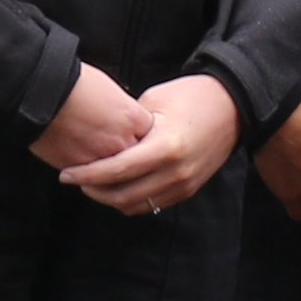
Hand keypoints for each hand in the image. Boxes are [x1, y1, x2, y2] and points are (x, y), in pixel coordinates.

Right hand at [29, 62, 151, 173]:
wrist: (45, 93)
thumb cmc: (76, 84)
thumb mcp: (113, 92)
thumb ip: (124, 112)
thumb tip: (124, 123)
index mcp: (133, 119)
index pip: (149, 136)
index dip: (141, 136)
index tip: (135, 136)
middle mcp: (121, 141)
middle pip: (136, 159)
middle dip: (130, 158)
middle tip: (124, 156)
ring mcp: (101, 158)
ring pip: (115, 176)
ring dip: (111, 174)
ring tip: (106, 171)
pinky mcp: (80, 169)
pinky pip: (92, 180)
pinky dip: (90, 177)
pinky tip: (87, 172)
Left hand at [59, 72, 243, 214]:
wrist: (234, 106)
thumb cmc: (192, 95)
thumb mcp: (155, 101)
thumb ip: (129, 127)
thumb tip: (102, 143)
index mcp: (165, 147)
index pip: (117, 171)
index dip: (87, 175)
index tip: (66, 174)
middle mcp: (175, 172)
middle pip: (122, 195)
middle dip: (93, 190)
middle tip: (76, 179)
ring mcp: (183, 185)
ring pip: (135, 206)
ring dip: (111, 198)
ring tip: (94, 184)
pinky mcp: (189, 190)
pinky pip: (152, 204)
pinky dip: (131, 199)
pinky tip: (119, 185)